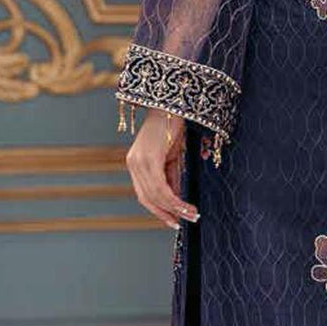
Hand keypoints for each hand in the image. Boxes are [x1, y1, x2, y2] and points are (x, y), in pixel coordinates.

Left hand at [124, 108, 199, 229]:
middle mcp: (134, 164)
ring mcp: (139, 162)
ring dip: (175, 208)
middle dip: (168, 213)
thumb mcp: (172, 157)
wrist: (173, 104)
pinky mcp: (149, 159)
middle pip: (148, 198)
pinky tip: (187, 205)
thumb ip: (172, 177)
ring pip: (155, 195)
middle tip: (186, 222)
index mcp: (136, 164)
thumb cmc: (174, 127)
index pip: (144, 195)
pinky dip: (175, 200)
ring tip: (192, 215)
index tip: (175, 220)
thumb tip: (177, 199)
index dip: (159, 211)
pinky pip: (161, 187)